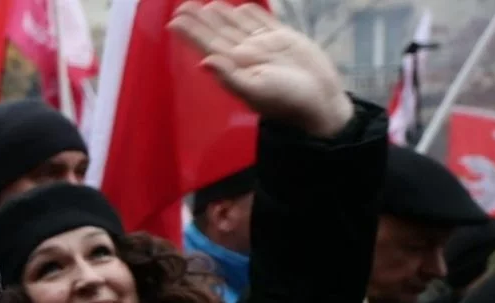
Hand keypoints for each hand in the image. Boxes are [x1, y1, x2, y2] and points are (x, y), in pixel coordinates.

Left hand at [168, 1, 353, 137]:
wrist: (319, 101)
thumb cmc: (286, 101)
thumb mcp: (255, 91)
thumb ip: (229, 76)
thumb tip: (204, 62)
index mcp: (235, 67)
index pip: (208, 46)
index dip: (191, 34)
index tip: (175, 21)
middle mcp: (246, 56)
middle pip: (219, 33)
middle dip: (201, 20)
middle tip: (182, 6)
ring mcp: (264, 46)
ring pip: (238, 26)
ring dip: (222, 15)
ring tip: (207, 5)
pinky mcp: (284, 40)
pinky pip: (264, 23)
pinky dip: (253, 14)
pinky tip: (241, 8)